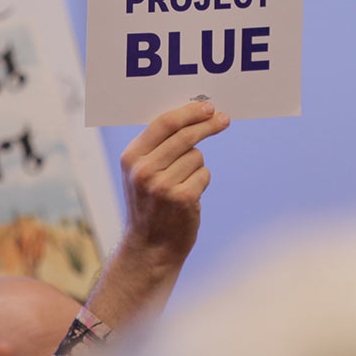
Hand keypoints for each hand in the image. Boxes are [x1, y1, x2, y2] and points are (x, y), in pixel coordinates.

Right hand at [86, 101, 230, 327]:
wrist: (150, 247)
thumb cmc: (149, 206)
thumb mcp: (140, 174)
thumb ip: (156, 147)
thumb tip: (191, 116)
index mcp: (131, 158)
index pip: (163, 123)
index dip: (188, 112)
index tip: (207, 107)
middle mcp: (144, 170)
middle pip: (185, 135)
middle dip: (208, 124)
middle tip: (224, 119)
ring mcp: (163, 185)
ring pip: (197, 156)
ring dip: (197, 166)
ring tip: (182, 185)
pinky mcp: (183, 198)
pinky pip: (204, 174)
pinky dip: (201, 182)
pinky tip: (189, 197)